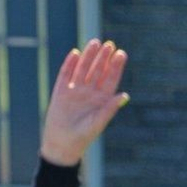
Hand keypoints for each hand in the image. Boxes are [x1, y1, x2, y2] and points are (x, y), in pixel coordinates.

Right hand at [39, 39, 128, 166]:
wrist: (62, 144)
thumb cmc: (83, 136)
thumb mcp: (98, 122)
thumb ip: (110, 108)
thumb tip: (125, 95)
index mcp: (102, 100)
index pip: (110, 79)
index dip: (116, 67)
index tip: (122, 53)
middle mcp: (90, 93)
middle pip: (98, 71)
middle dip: (103, 58)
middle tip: (109, 44)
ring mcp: (75, 91)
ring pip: (83, 69)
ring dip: (89, 56)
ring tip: (95, 42)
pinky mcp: (61, 91)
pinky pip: (66, 74)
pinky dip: (70, 64)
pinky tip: (76, 53)